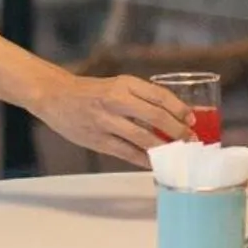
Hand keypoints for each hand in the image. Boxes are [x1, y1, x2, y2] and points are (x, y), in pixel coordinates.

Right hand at [38, 73, 192, 167]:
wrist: (55, 96)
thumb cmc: (91, 91)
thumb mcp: (117, 85)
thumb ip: (140, 99)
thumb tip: (171, 117)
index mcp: (124, 83)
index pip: (159, 95)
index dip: (179, 109)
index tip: (192, 120)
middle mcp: (116, 100)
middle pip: (156, 117)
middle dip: (178, 131)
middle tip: (191, 141)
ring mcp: (106, 122)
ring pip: (143, 138)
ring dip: (164, 148)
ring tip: (178, 154)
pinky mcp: (98, 140)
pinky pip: (127, 153)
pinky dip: (144, 160)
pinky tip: (155, 163)